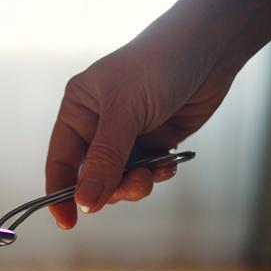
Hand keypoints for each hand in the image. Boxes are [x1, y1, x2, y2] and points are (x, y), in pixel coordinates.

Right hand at [45, 37, 237, 228]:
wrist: (209, 48)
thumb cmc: (158, 66)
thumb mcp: (125, 113)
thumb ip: (105, 160)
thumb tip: (85, 202)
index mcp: (78, 109)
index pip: (60, 160)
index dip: (61, 193)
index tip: (68, 222)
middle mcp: (98, 123)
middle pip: (93, 177)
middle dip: (112, 187)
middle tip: (135, 185)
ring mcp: (128, 134)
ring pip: (121, 179)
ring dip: (137, 184)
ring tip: (154, 174)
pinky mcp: (155, 140)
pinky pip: (147, 172)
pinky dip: (157, 175)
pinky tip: (169, 165)